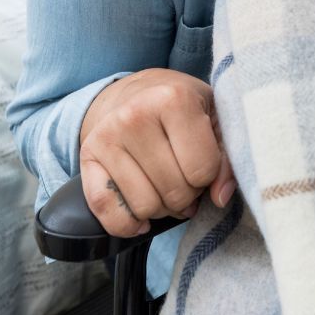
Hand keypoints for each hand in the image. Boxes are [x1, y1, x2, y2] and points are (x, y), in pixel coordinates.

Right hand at [79, 68, 234, 237]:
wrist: (134, 91)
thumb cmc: (181, 106)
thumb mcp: (214, 117)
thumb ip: (227, 156)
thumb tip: (221, 198)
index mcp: (174, 99)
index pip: (202, 170)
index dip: (209, 176)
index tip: (203, 162)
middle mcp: (135, 115)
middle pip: (175, 192)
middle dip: (187, 195)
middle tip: (184, 176)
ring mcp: (107, 136)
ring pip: (144, 207)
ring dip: (161, 209)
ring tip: (165, 186)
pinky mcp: (87, 156)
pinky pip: (107, 211)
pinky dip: (127, 223)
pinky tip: (140, 213)